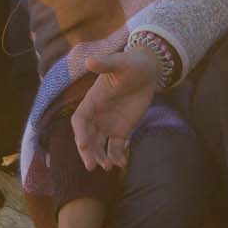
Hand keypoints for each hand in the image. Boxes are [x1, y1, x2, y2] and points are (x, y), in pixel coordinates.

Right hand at [72, 47, 161, 172]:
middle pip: (87, 137)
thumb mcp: (120, 62)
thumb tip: (89, 61)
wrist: (147, 70)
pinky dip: (117, 156)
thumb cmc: (131, 63)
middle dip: (88, 152)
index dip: (80, 132)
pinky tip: (122, 164)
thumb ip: (105, 64)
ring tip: (108, 167)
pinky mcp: (122, 130)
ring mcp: (109, 124)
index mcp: (92, 100)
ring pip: (99, 145)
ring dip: (101, 157)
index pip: (80, 120)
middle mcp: (97, 115)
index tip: (83, 145)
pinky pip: (116, 147)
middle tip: (92, 166)